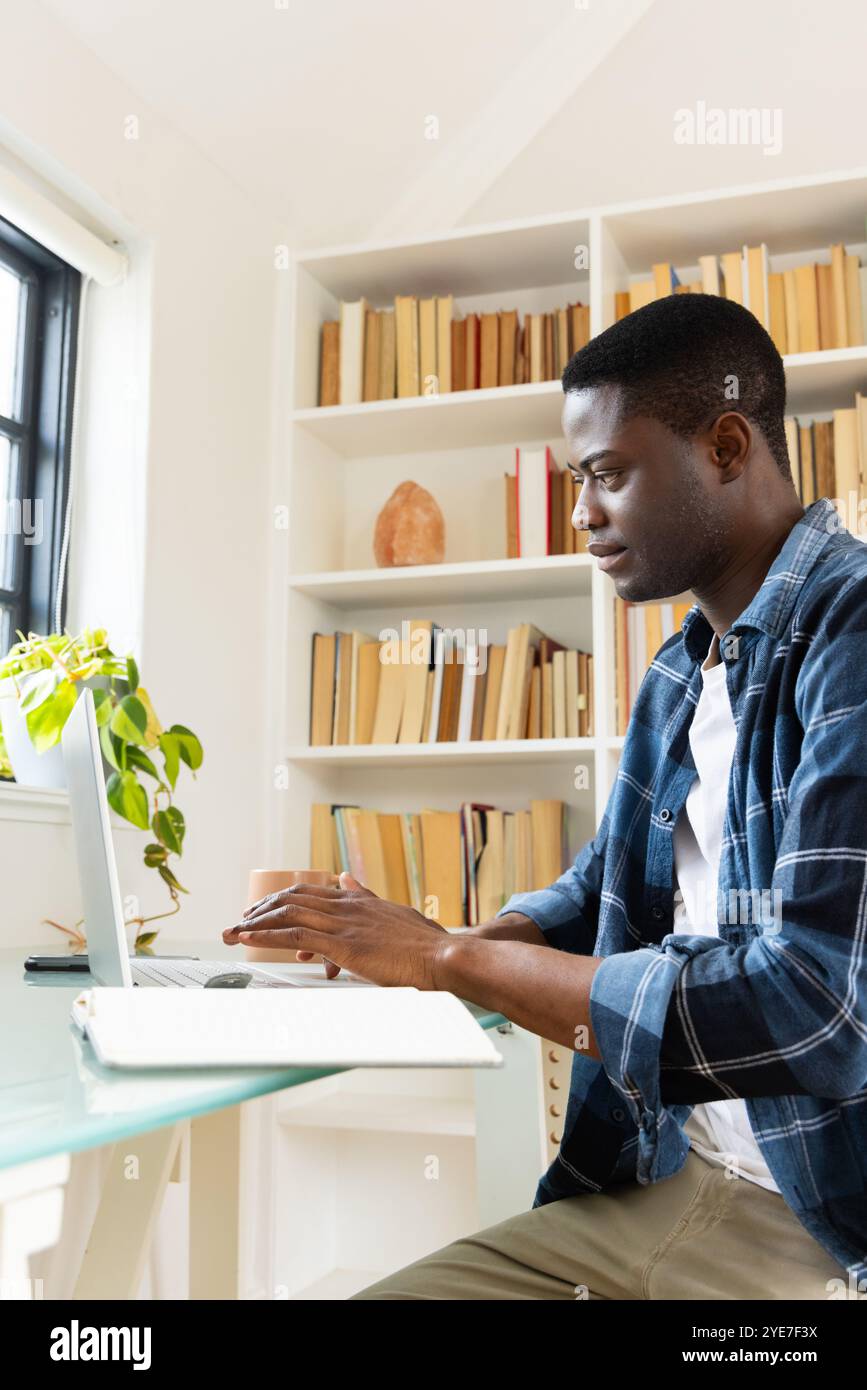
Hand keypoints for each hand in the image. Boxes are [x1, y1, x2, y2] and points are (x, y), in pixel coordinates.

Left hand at [223, 872, 450, 988]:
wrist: (443, 956)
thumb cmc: (425, 945)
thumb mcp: (395, 913)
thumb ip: (369, 896)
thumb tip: (348, 877)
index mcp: (359, 900)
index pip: (311, 892)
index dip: (282, 899)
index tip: (264, 909)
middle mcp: (347, 906)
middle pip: (292, 898)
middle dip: (261, 909)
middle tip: (241, 919)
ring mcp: (344, 923)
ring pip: (288, 913)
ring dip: (254, 922)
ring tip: (232, 932)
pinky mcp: (343, 944)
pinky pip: (294, 934)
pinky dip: (266, 934)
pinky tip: (248, 938)